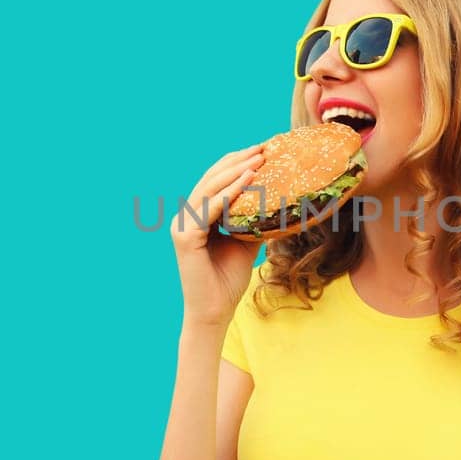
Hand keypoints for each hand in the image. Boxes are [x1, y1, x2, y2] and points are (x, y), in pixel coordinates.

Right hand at [173, 143, 265, 331]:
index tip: (261, 150)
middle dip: (237, 161)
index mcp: (197, 216)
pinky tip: (248, 179)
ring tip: (259, 158)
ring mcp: (182, 226)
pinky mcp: (184, 237)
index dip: (236, 163)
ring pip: (209, 189)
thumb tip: (278, 200)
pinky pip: (210, 208)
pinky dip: (229, 192)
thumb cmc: (229, 279)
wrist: (216, 311)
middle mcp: (186, 217)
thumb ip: (253, 220)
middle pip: (211, 179)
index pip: (215, 181)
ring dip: (235, 171)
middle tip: (262, 148)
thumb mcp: (246, 242)